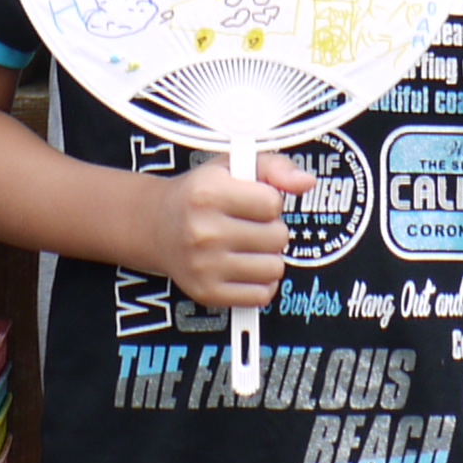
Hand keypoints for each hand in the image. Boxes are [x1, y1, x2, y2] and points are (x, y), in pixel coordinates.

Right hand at [142, 149, 311, 310]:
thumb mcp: (233, 166)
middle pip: (278, 237)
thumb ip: (275, 167)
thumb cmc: (200, 194)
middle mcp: (204, 231)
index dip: (268, 201)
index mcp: (209, 193)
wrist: (156, 226)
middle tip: (249, 225)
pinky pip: (261, 295)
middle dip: (270, 230)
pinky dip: (260, 283)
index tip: (252, 201)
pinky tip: (244, 267)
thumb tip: (306, 182)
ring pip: (274, 268)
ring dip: (268, 257)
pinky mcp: (208, 293)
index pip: (273, 203)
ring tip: (246, 246)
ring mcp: (205, 266)